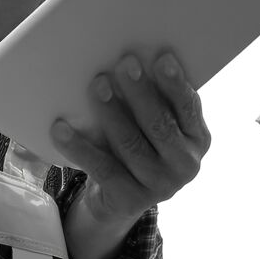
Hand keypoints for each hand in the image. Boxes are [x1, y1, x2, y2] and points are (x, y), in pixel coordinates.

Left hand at [51, 52, 210, 226]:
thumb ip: (159, 100)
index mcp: (198, 137)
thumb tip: (135, 60)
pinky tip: (61, 128)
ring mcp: (159, 186)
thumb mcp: (162, 125)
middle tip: (124, 64)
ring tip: (97, 85)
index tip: (162, 58)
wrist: (124, 199)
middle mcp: (185, 164)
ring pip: (130, 144)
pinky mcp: (129, 200)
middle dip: (140, 92)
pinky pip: (101, 168)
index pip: (188, 106)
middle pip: (159, 124)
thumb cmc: (145, 143)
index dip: (175, 83)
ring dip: (111, 112)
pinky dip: (79, 146)